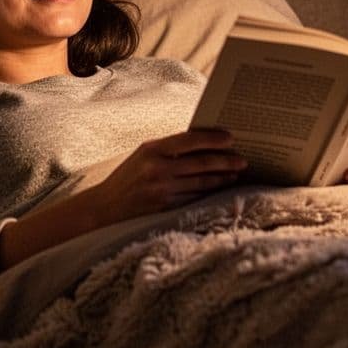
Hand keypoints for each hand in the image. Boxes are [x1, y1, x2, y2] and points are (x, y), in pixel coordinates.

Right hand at [86, 129, 245, 225]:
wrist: (105, 207)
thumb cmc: (128, 176)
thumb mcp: (143, 154)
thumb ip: (170, 148)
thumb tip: (204, 142)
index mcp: (152, 150)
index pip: (190, 140)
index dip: (213, 139)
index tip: (231, 138)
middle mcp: (158, 169)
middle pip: (201, 163)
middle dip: (226, 161)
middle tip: (243, 160)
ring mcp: (162, 191)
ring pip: (202, 183)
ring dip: (222, 179)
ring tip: (236, 174)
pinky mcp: (166, 209)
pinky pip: (195, 199)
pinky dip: (210, 193)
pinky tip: (220, 189)